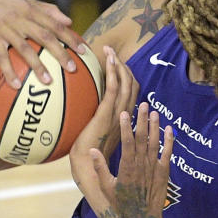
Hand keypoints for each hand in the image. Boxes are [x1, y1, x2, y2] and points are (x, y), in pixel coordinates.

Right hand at [0, 0, 87, 88]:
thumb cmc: (0, 2)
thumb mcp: (23, 1)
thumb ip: (47, 10)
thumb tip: (69, 21)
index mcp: (30, 10)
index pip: (55, 24)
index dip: (71, 37)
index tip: (84, 51)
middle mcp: (20, 18)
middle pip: (45, 37)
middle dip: (61, 53)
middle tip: (73, 69)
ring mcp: (5, 28)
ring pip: (25, 48)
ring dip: (37, 65)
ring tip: (48, 82)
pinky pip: (1, 57)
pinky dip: (9, 71)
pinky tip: (16, 85)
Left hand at [70, 46, 138, 187]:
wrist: (87, 166)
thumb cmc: (88, 154)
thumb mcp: (96, 133)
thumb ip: (96, 120)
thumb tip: (85, 108)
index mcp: (124, 120)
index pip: (132, 94)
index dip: (128, 77)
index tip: (119, 64)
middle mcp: (124, 115)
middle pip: (132, 85)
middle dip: (124, 66)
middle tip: (113, 52)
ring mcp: (117, 115)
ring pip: (126, 84)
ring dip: (119, 65)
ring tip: (110, 51)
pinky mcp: (106, 115)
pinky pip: (113, 90)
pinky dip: (113, 73)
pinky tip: (109, 61)